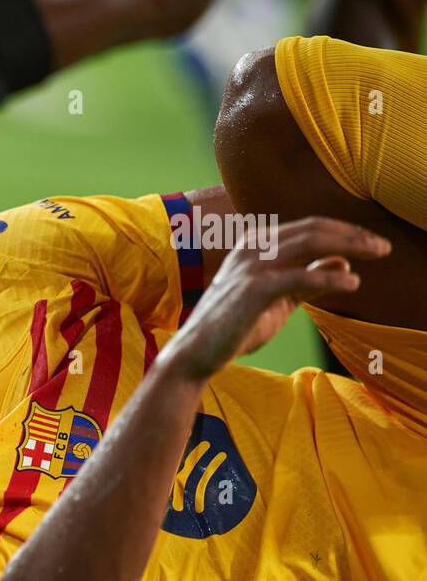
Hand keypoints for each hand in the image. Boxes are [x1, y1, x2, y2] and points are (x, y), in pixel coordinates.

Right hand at [164, 217, 389, 381]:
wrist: (196, 353)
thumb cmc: (234, 326)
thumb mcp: (278, 299)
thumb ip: (308, 279)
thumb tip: (343, 262)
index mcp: (255, 244)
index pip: (309, 227)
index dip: (346, 232)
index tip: (373, 244)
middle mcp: (252, 248)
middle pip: (314, 229)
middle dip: (354, 234)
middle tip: (383, 247)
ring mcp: (251, 266)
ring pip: (310, 242)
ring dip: (350, 245)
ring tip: (376, 255)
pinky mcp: (253, 289)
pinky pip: (300, 276)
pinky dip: (330, 278)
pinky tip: (351, 282)